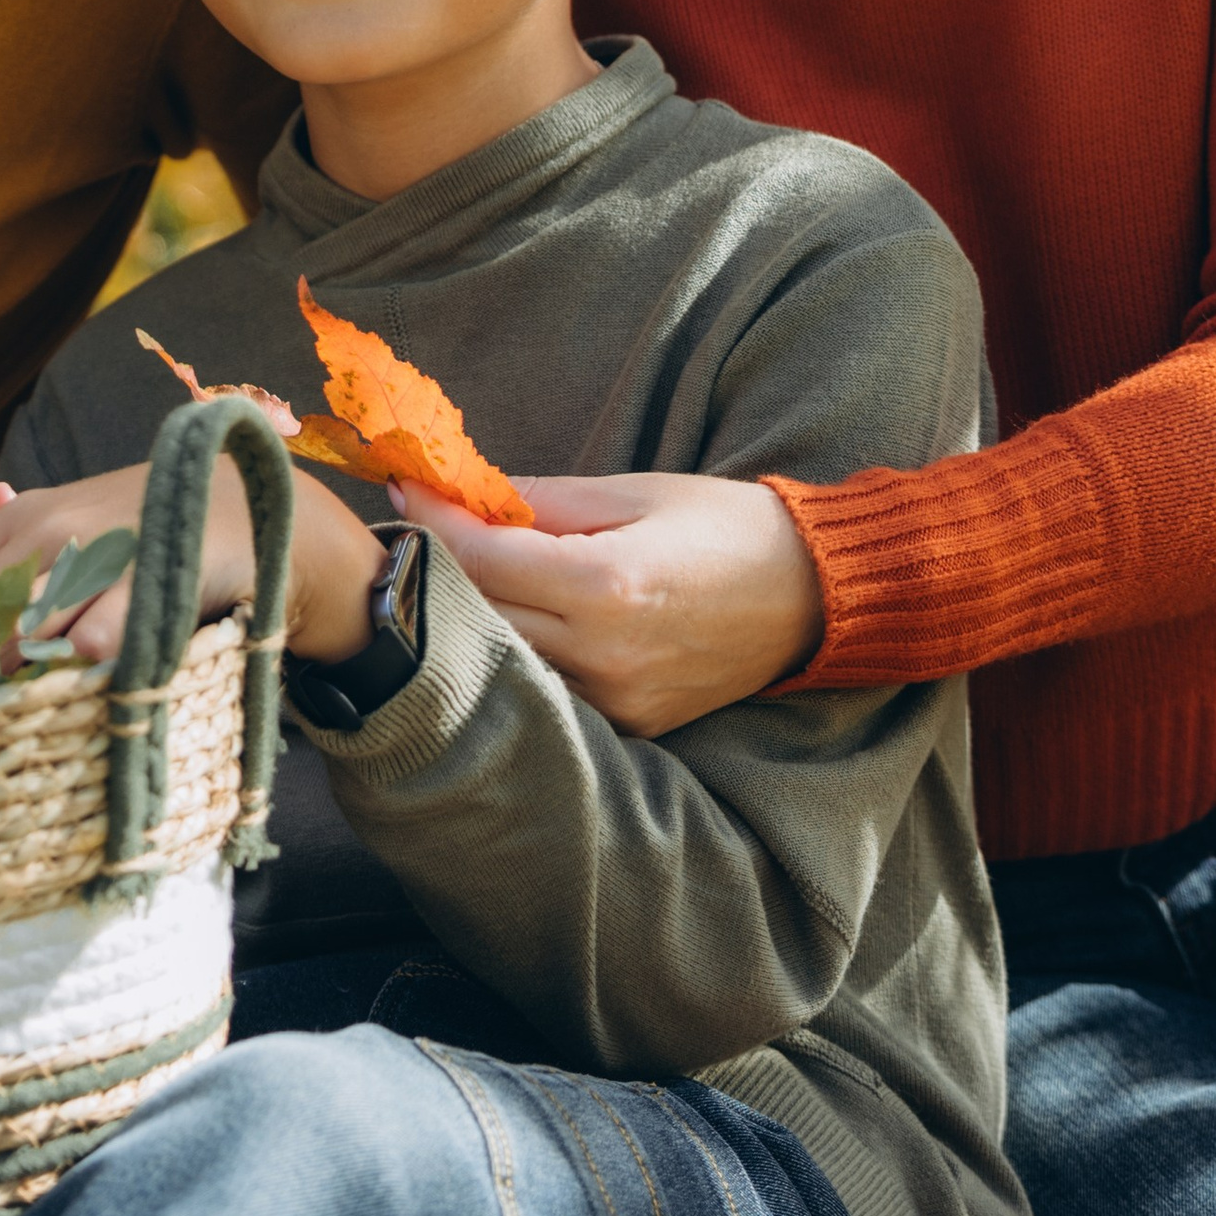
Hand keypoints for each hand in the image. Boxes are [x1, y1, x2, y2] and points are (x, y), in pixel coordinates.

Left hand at [0, 457, 383, 705]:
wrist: (231, 500)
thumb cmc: (127, 535)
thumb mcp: (53, 539)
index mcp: (11, 523)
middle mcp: (48, 531)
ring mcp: (100, 552)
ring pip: (27, 623)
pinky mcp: (154, 575)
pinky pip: (108, 629)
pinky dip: (78, 665)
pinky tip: (59, 699)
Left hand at [390, 471, 822, 737]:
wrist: (812, 596)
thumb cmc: (725, 527)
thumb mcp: (631, 493)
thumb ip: (539, 500)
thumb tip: (459, 493)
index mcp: (608, 584)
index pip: (484, 559)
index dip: (434, 521)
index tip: (404, 488)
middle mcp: (606, 653)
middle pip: (481, 616)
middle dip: (439, 570)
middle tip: (411, 532)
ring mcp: (618, 700)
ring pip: (506, 662)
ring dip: (471, 619)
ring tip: (451, 575)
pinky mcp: (631, 727)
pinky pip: (548, 693)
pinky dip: (518, 657)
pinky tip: (507, 623)